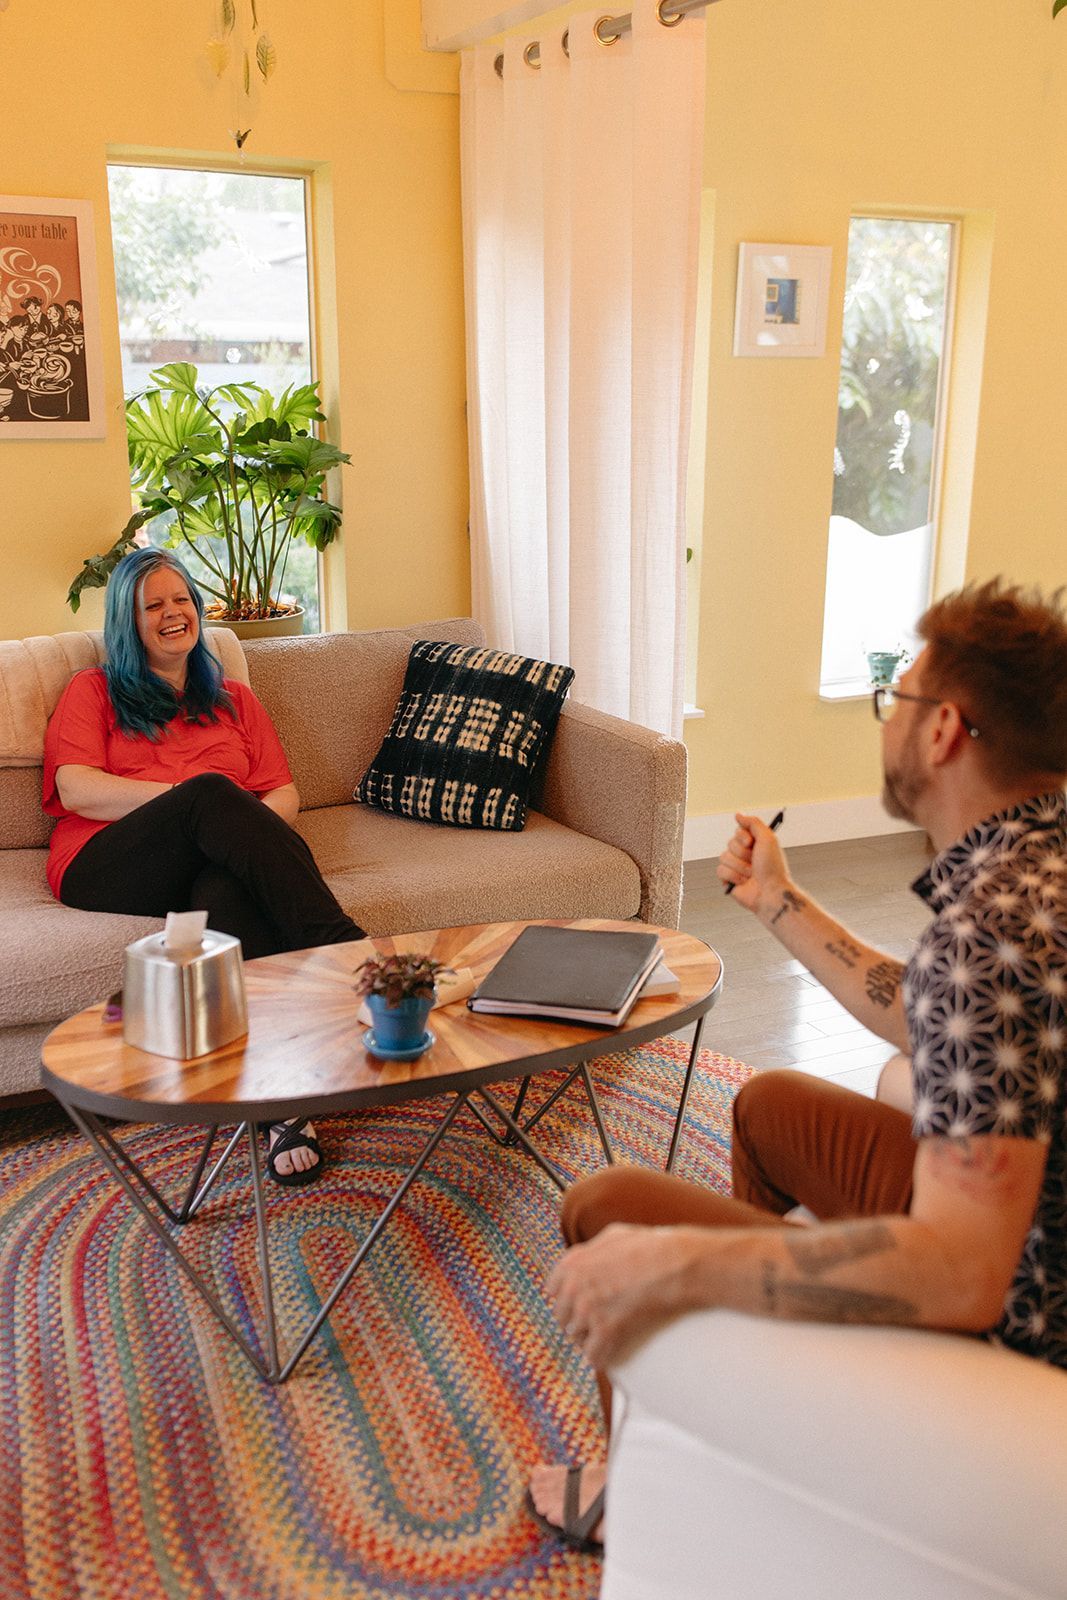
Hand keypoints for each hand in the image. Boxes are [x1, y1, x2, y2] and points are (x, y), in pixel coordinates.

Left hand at [547, 1223, 690, 1369]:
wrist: (670, 1263)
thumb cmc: (646, 1246)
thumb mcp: (611, 1236)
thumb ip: (592, 1250)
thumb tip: (587, 1259)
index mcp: (572, 1264)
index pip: (553, 1290)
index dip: (566, 1298)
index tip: (576, 1305)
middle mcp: (574, 1288)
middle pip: (562, 1316)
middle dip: (576, 1321)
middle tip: (590, 1327)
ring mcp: (588, 1310)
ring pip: (576, 1337)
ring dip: (587, 1341)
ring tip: (599, 1343)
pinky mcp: (606, 1330)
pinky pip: (594, 1355)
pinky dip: (600, 1359)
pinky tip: (606, 1358)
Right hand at [716, 811, 788, 914]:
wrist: (770, 892)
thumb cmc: (773, 867)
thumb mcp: (768, 839)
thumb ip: (753, 823)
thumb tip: (738, 814)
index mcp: (754, 844)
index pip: (738, 831)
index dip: (743, 837)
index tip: (752, 844)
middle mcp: (744, 854)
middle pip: (730, 843)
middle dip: (743, 854)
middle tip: (755, 863)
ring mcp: (736, 866)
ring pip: (723, 857)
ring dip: (739, 867)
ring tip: (751, 875)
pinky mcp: (728, 879)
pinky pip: (720, 870)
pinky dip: (733, 876)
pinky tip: (743, 882)